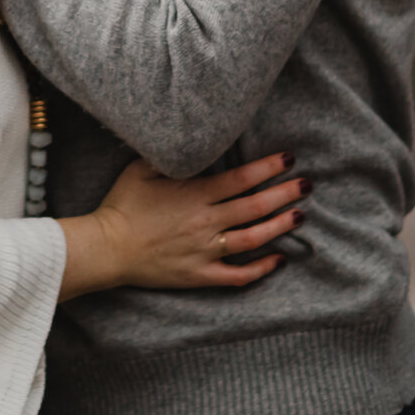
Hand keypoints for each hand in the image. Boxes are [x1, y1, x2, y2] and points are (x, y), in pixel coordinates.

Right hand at [56, 153, 305, 299]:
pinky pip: (238, 275)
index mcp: (195, 194)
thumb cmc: (122, 205)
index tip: (288, 160)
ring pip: (253, 238)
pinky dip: (261, 268)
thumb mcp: (140, 169)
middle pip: (255, 206)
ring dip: (280, 226)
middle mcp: (206, 221)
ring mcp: (205, 250)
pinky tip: (278, 260)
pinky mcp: (200, 274)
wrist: (107, 247)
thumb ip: (169, 156)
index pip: (242, 179)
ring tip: (299, 216)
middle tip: (307, 185)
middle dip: (285, 194)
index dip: (268, 168)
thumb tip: (191, 140)